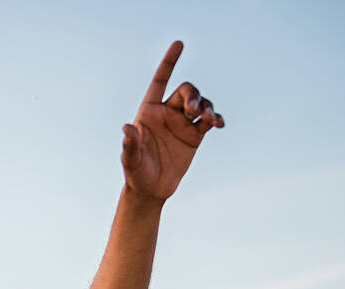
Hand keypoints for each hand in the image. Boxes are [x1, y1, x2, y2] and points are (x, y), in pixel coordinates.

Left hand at [121, 41, 224, 201]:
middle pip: (186, 91)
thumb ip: (130, 144)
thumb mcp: (130, 160)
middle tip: (193, 112)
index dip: (169, 62)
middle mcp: (167, 113)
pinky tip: (218, 124)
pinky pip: (209, 119)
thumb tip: (126, 129)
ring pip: (200, 103)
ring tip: (209, 121)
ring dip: (207, 107)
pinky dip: (215, 118)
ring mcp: (182, 123)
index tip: (179, 43)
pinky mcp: (195, 135)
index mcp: (148, 112)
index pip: (160, 81)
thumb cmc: (136, 173)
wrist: (151, 189)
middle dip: (193, 97)